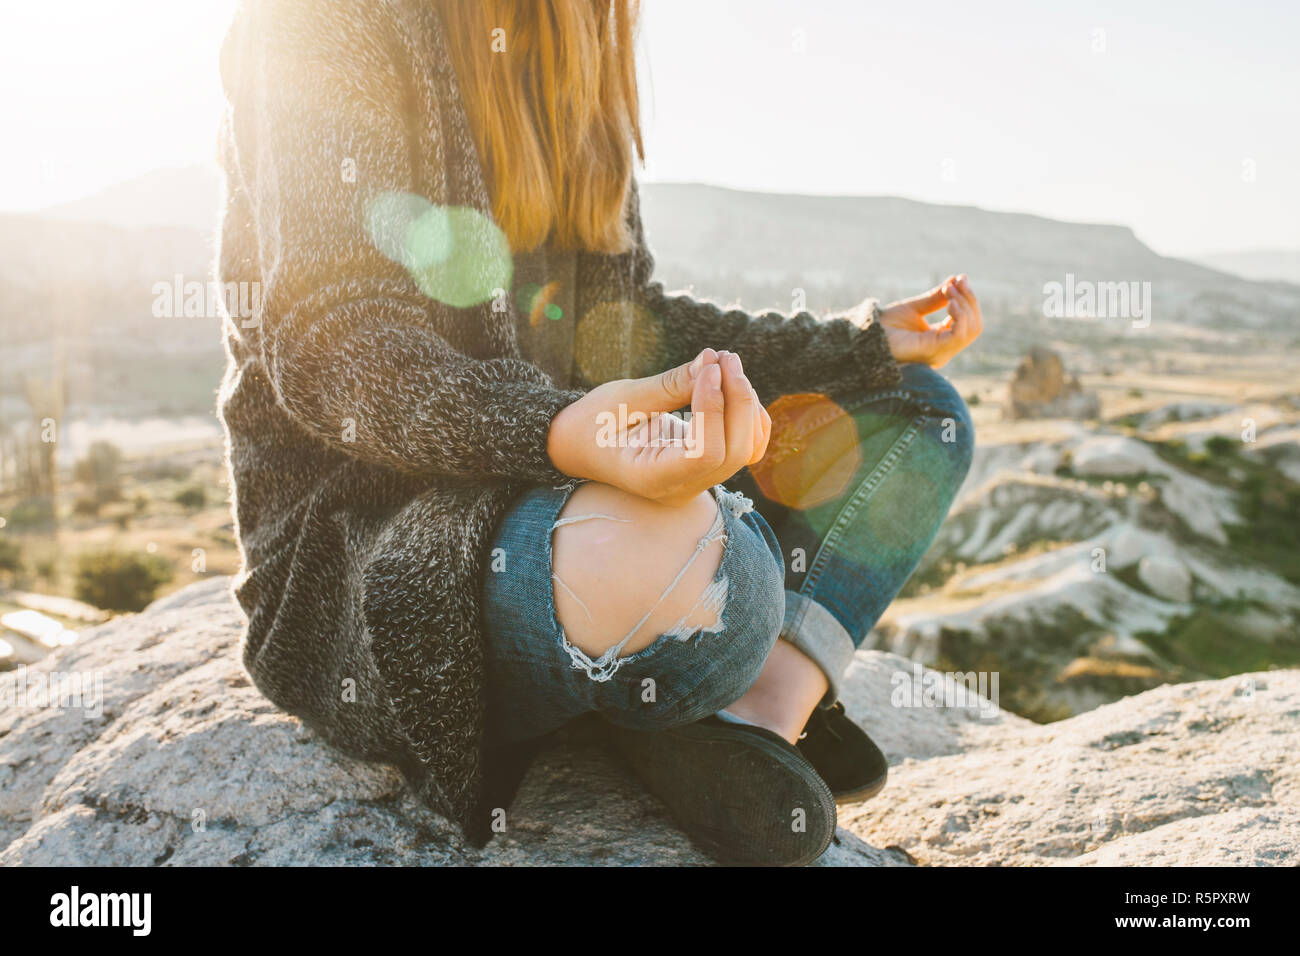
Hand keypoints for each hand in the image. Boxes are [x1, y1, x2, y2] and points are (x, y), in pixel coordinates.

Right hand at [547, 349, 771, 506]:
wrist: (580, 445)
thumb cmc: (593, 422)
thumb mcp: (624, 398)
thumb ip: (671, 384)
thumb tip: (712, 361)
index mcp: (651, 478)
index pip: (704, 453)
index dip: (715, 408)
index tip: (708, 368)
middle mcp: (680, 488)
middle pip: (733, 452)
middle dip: (738, 401)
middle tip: (724, 357)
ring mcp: (696, 482)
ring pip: (745, 451)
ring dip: (745, 405)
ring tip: (726, 364)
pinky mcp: (704, 469)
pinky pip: (743, 449)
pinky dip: (748, 418)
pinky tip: (732, 388)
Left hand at [871, 274, 982, 367]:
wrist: (867, 336)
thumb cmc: (887, 326)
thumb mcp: (915, 307)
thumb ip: (936, 298)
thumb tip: (955, 280)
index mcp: (941, 340)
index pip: (968, 322)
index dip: (968, 298)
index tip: (960, 278)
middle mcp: (945, 349)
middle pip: (974, 326)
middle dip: (970, 300)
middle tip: (958, 281)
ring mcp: (941, 352)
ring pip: (971, 329)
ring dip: (965, 305)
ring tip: (949, 290)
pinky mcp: (935, 351)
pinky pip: (959, 335)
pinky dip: (960, 316)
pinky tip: (950, 302)